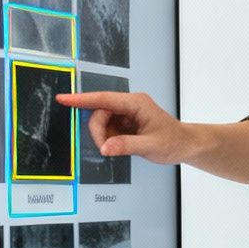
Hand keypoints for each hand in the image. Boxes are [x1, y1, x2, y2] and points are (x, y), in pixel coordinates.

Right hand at [57, 90, 192, 165]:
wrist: (185, 144)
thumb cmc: (173, 141)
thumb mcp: (151, 146)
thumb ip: (127, 146)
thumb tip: (105, 148)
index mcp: (136, 103)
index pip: (104, 99)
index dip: (82, 99)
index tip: (64, 99)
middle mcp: (130, 105)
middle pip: (99, 113)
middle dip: (98, 132)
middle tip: (106, 149)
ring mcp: (126, 113)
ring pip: (101, 122)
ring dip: (103, 137)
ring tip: (118, 148)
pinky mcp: (125, 123)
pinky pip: (107, 129)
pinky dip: (108, 140)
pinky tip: (119, 146)